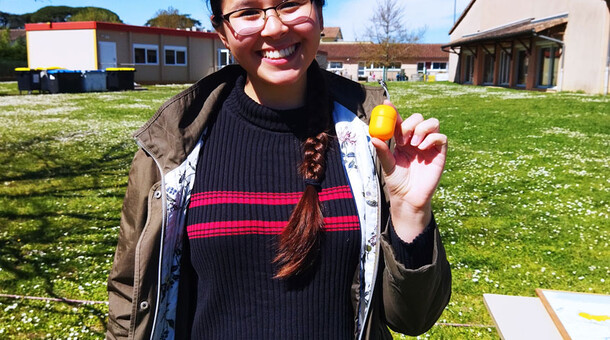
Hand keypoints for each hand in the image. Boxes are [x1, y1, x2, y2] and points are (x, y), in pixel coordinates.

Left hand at [371, 100, 447, 241]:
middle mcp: (416, 139)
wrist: (409, 198)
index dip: (394, 111)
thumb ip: (383, 151)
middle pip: (418, 117)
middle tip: (402, 138)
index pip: (400, 120)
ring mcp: (429, 145)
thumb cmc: (397, 182)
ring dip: (422, 129)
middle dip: (410, 124)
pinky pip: (441, 137)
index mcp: (402, 139)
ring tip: (414, 145)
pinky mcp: (440, 153)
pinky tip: (422, 148)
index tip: (386, 104)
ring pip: (432, 122)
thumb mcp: (387, 165)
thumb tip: (373, 137)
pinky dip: (432, 138)